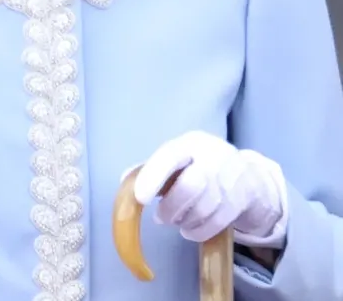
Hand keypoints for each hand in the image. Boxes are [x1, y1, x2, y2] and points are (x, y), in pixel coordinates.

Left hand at [131, 131, 287, 247]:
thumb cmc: (202, 165)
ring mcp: (230, 179)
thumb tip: (125, 182)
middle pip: (191, 186)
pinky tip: (190, 228)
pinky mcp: (241, 201)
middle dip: (171, 207)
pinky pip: (215, 223)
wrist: (248, 176)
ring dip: (184, 221)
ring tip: (177, 221)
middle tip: (160, 217)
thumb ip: (152, 169)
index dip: (153, 176)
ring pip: (203, 208)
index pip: (170, 156)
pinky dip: (198, 231)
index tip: (140, 198)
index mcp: (191, 143)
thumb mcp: (179, 159)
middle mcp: (213, 157)